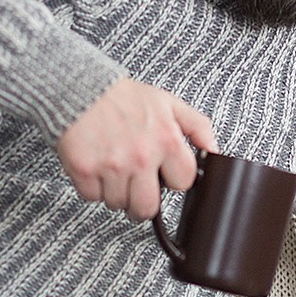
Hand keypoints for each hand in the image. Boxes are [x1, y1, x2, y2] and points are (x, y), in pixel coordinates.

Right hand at [57, 77, 217, 219]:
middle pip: (148, 208)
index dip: (173, 179)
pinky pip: (92, 197)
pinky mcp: (84, 170)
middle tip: (136, 185)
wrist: (79, 88)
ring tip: (113, 167)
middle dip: (143, 201)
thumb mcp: (168, 103)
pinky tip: (96, 165)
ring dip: (116, 191)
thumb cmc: (123, 97)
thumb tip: (215, 152)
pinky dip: (93, 186)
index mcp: (166, 140)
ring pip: (118, 204)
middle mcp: (141, 156)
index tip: (163, 173)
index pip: (183, 184)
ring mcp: (111, 166)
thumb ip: (197, 127)